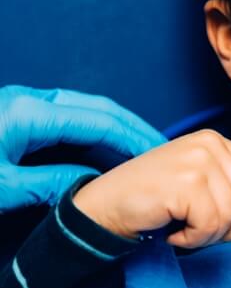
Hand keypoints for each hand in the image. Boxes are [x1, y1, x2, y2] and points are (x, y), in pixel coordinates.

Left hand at [0, 85, 164, 210]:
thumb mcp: (4, 188)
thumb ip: (51, 182)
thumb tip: (90, 181)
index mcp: (30, 113)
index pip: (100, 122)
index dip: (133, 139)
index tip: (156, 155)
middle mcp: (30, 99)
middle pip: (99, 107)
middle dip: (131, 126)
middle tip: (157, 147)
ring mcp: (22, 102)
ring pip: (84, 107)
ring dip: (113, 125)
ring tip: (136, 146)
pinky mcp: (15, 112)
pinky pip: (66, 114)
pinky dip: (91, 128)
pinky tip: (101, 145)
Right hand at [73, 129, 230, 247]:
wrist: (103, 207)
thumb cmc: (152, 200)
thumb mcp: (197, 182)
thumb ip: (229, 183)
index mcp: (216, 142)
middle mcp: (211, 144)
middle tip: (202, 232)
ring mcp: (199, 160)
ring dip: (209, 235)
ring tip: (183, 228)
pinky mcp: (187, 181)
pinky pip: (211, 224)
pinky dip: (193, 238)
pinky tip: (173, 230)